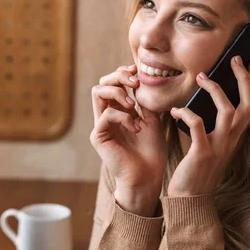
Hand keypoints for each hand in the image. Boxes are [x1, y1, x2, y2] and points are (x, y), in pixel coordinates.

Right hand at [90, 65, 166, 215]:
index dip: (123, 73)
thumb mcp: (153, 120)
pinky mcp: (98, 136)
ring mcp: (101, 125)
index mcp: (119, 111)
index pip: (113, 83)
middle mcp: (107, 116)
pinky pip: (106, 114)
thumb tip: (142, 80)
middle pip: (102, 83)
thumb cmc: (151, 152)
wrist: (148, 177)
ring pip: (97, 92)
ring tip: (133, 104)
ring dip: (118, 92)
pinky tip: (136, 128)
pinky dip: (123, 116)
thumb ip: (145, 102)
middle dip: (118, 76)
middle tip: (135, 82)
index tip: (138, 72)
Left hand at [167, 56, 249, 196]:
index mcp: (234, 136)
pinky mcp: (202, 153)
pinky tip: (175, 109)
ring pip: (228, 111)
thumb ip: (210, 124)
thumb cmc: (195, 169)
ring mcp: (219, 147)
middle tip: (236, 58)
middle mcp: (232, 140)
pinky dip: (187, 113)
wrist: (189, 199)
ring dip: (215, 90)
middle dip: (245, 79)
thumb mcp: (208, 144)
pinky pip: (198, 126)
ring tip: (201, 77)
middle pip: (249, 104)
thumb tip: (202, 99)